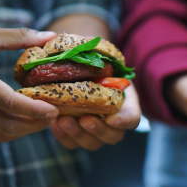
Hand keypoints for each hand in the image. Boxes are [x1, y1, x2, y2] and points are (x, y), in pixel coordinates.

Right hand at [0, 13, 58, 141]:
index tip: (55, 109)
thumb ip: (19, 37)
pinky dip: (7, 130)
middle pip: (7, 125)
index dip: (35, 110)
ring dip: (22, 131)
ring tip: (40, 120)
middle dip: (34, 125)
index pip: (10, 103)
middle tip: (53, 116)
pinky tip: (21, 119)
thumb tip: (50, 35)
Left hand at [44, 13, 141, 150]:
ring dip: (78, 134)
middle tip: (85, 119)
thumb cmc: (91, 62)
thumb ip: (93, 54)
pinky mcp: (77, 135)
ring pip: (92, 143)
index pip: (133, 118)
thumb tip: (74, 43)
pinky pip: (72, 143)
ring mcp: (95, 131)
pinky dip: (63, 136)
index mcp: (125, 103)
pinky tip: (54, 123)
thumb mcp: (97, 55)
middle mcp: (113, 122)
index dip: (125, 120)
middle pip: (113, 136)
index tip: (113, 118)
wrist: (78, 70)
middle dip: (98, 130)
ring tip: (63, 120)